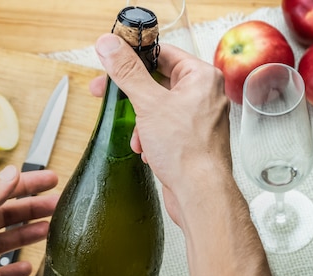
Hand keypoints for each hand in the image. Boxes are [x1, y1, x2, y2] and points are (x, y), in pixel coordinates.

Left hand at [0, 165, 58, 275]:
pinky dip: (12, 272)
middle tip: (56, 205)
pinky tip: (27, 268)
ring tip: (48, 229)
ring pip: (4, 244)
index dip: (26, 186)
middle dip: (31, 210)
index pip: (0, 193)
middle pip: (5, 218)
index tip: (49, 180)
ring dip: (25, 236)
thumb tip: (11, 173)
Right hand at [90, 34, 230, 227]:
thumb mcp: (149, 104)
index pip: (163, 53)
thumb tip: (110, 46)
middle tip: (107, 92)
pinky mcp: (192, 140)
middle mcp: (205, 95)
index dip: (133, 57)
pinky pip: (165, 128)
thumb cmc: (187, 152)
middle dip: (134, 96)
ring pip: (159, 107)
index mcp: (202, 77)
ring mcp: (199, 119)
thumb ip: (127, 72)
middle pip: (158, 81)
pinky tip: (146, 149)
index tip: (112, 60)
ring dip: (141, 121)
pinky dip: (151, 136)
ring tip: (138, 135)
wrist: (199, 193)